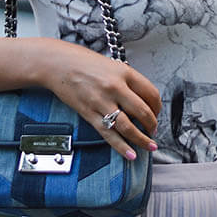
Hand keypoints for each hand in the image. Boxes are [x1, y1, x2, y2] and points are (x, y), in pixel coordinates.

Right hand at [38, 39, 161, 160]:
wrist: (58, 63)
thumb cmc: (84, 63)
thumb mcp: (112, 66)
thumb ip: (128, 81)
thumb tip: (143, 101)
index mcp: (124, 72)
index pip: (151, 93)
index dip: (158, 108)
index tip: (156, 114)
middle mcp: (115, 87)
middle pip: (143, 112)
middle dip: (152, 125)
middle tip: (153, 131)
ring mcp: (102, 101)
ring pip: (128, 127)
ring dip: (142, 140)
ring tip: (149, 146)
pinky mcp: (89, 113)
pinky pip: (109, 134)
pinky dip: (122, 147)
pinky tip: (131, 154)